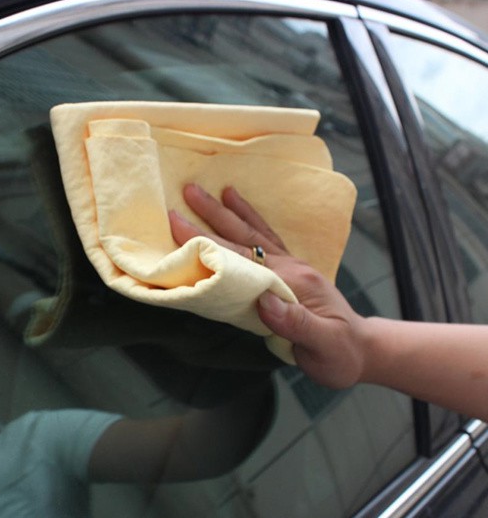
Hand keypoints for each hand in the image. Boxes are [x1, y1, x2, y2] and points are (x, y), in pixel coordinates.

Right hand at [169, 184, 367, 388]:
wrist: (362, 348)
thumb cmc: (341, 352)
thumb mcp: (324, 344)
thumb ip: (295, 323)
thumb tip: (263, 301)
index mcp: (293, 282)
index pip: (245, 260)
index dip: (211, 246)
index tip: (181, 228)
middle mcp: (290, 267)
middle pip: (245, 238)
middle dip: (214, 216)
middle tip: (188, 192)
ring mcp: (290, 266)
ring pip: (253, 233)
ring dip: (227, 212)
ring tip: (206, 191)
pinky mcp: (289, 270)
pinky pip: (264, 239)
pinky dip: (248, 220)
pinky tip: (236, 206)